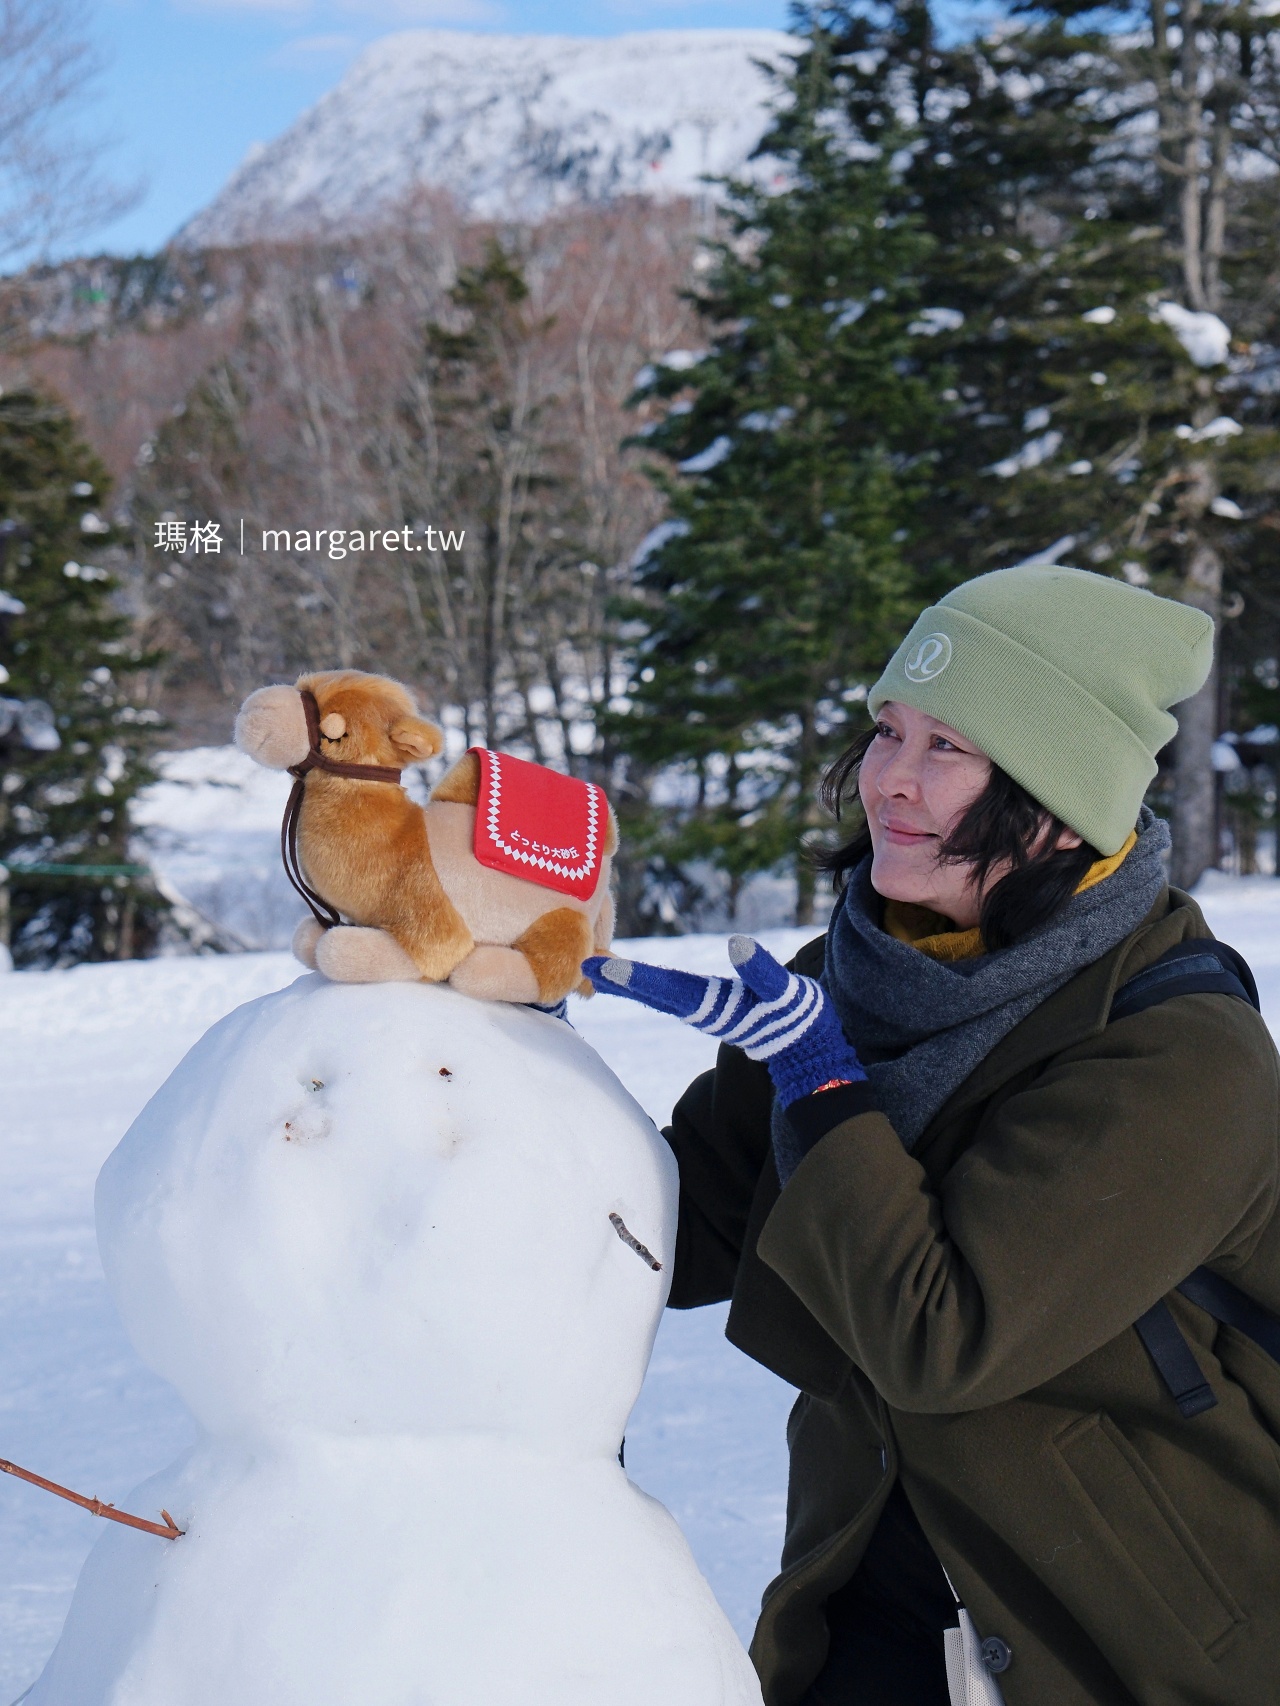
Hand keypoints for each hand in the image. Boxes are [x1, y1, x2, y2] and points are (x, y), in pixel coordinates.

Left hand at [582, 934, 864, 1107]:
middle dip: (620, 978)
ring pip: (661, 995)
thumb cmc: (801, 1022)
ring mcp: (707, 1013)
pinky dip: (652, 986)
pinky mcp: (715, 1011)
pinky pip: (674, 995)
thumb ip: (764, 971)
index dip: (633, 976)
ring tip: (600, 970)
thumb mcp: (786, 994)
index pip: (665, 986)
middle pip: (654, 992)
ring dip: (631, 982)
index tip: (600, 967)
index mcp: (714, 1005)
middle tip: (584, 964)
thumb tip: (738, 945)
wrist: (811, 1053)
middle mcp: (703, 1011)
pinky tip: (637, 980)